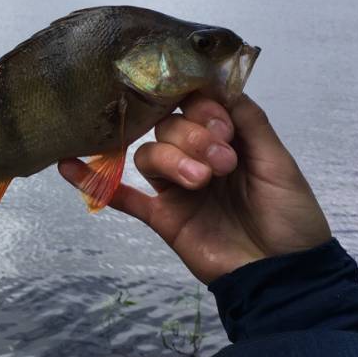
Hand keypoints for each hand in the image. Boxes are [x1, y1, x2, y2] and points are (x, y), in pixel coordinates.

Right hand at [58, 93, 331, 284]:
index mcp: (225, 140)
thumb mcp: (277, 162)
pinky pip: (122, 197)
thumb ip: (249, 122)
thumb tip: (218, 84)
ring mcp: (175, 188)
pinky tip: (69, 165)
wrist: (282, 273)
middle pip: (168, 127)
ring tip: (200, 180)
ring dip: (170, 159)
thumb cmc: (288, 215)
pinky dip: (94, 182)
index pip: (195, 105)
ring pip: (148, 154)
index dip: (200, 108)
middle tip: (222, 163)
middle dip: (192, 137)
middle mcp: (195, 157)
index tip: (220, 126)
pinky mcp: (161, 217)